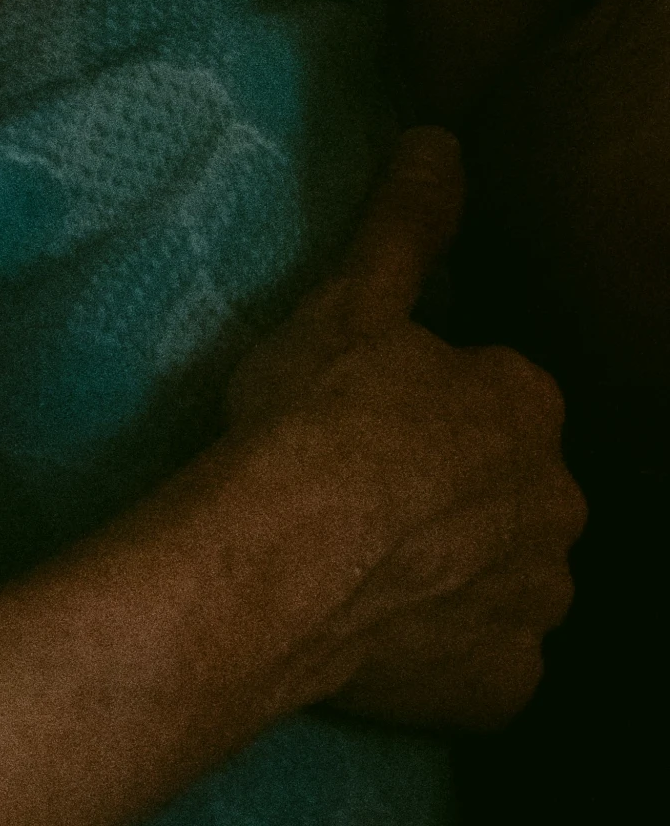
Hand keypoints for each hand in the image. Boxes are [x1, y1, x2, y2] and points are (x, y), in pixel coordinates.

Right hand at [227, 128, 585, 728]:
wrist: (268, 568)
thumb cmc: (309, 422)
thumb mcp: (351, 300)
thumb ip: (407, 222)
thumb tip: (439, 138)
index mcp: (528, 409)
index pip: (495, 398)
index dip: (427, 407)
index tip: (364, 417)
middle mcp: (558, 506)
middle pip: (509, 491)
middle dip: (454, 492)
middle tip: (359, 493)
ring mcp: (535, 604)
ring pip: (505, 577)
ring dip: (456, 572)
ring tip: (362, 564)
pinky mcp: (504, 688)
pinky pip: (484, 665)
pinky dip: (444, 653)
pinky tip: (381, 633)